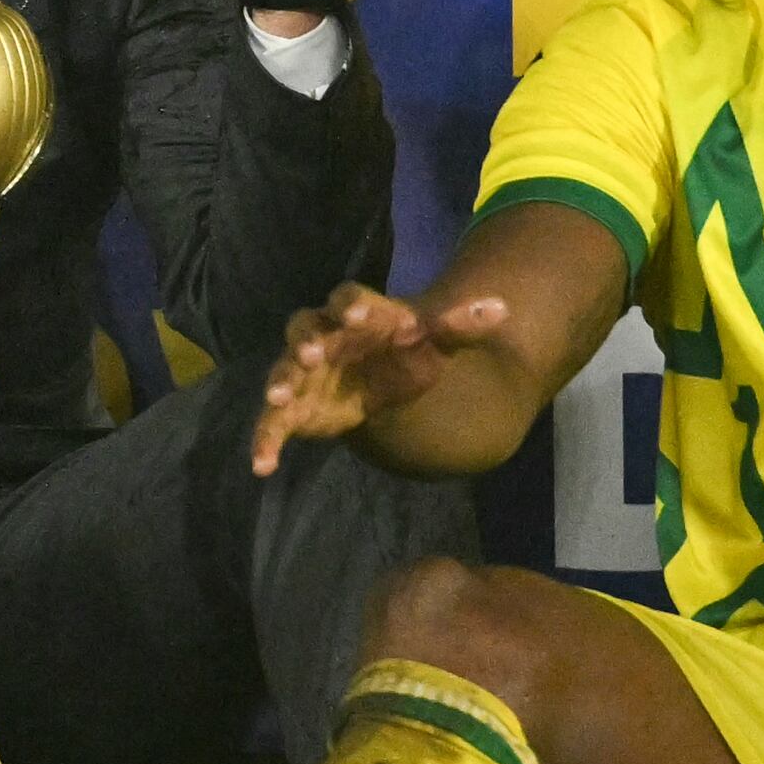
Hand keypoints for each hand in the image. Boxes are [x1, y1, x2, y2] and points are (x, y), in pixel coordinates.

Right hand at [252, 280, 513, 474]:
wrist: (380, 379)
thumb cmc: (404, 352)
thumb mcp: (435, 342)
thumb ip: (461, 326)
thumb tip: (501, 307)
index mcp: (357, 315)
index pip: (348, 298)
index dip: (351, 305)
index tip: (359, 312)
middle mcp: (321, 337)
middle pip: (304, 328)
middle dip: (305, 341)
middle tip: (310, 354)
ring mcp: (302, 372)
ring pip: (282, 371)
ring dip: (279, 381)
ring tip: (277, 397)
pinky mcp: (293, 409)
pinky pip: (272, 422)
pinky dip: (264, 440)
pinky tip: (262, 465)